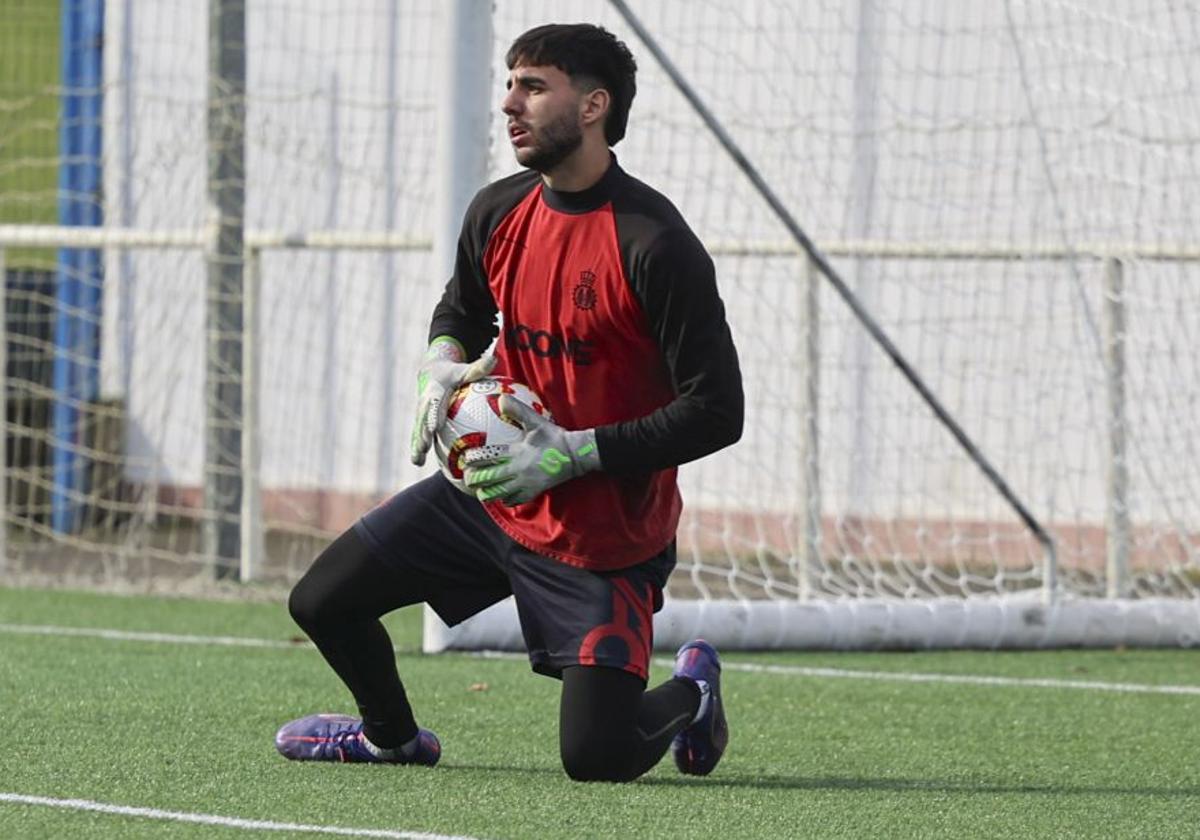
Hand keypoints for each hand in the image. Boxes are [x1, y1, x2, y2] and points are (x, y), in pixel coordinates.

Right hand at [409, 338, 496, 466]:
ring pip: (418, 429)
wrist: (431, 371)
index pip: (435, 403)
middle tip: (424, 447)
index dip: (434, 415)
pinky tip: (418, 463)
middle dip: (422, 433)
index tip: (435, 427)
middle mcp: (425, 402)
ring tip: (417, 461)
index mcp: (435, 390)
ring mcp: (421, 412)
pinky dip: (418, 447)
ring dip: (416, 445)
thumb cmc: (453, 372)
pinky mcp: (420, 420)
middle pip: (423, 419)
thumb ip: (479, 367)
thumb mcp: (465, 369)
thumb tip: (495, 359)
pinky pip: (419, 434)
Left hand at [462, 395, 600, 504]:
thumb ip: (517, 410)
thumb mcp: (536, 421)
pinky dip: (504, 499)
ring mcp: (525, 484)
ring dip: (486, 493)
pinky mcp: (533, 493)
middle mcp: (518, 471)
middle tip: (466, 478)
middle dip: (474, 480)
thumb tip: (500, 398)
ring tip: (479, 490)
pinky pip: (513, 501)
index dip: (473, 459)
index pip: (488, 457)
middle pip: (488, 480)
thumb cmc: (554, 437)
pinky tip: (500, 496)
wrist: (575, 455)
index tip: (464, 458)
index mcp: (516, 453)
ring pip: (498, 494)